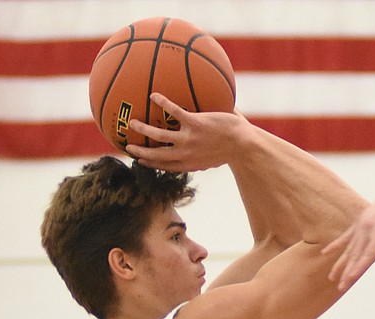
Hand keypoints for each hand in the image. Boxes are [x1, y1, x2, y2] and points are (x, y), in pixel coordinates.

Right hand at [125, 93, 245, 171]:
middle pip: (158, 155)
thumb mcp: (217, 160)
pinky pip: (174, 112)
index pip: (167, 165)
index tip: (140, 160)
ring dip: (144, 129)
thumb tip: (205, 162)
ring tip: (133, 122)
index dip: (152, 163)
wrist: (246, 144)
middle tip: (128, 146)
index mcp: (191, 162)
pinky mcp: (195, 124)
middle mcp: (187, 154)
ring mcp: (190, 139)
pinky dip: (162, 103)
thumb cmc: (235, 150)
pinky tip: (153, 96)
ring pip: (160, 136)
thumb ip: (206, 160)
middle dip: (142, 152)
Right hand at [324, 186, 374, 288]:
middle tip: (341, 287)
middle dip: (348, 271)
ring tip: (331, 278)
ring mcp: (362, 226)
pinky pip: (345, 236)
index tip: (351, 277)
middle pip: (356, 254)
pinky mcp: (359, 224)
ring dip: (340, 263)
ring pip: (349, 248)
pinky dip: (335, 245)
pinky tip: (324, 253)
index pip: (369, 253)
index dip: (360, 266)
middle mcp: (368, 229)